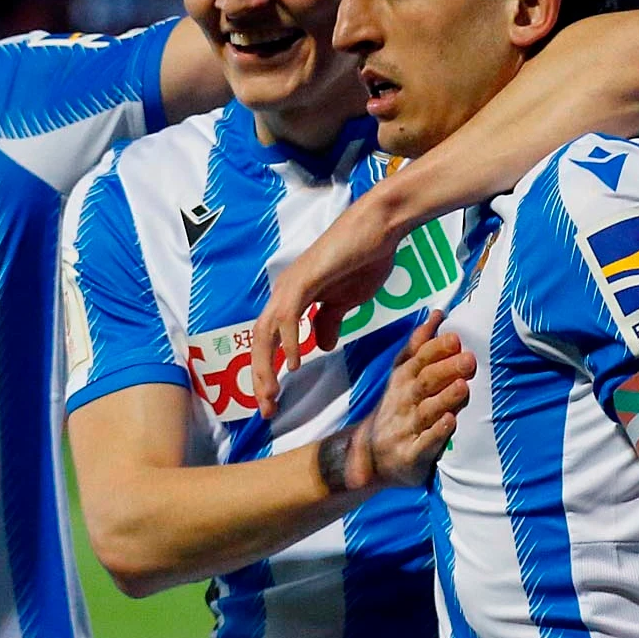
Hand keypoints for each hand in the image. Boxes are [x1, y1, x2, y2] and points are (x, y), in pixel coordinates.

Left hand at [251, 196, 404, 413]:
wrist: (378, 229)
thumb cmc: (364, 259)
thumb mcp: (345, 300)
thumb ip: (329, 321)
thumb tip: (320, 346)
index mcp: (292, 299)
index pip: (270, 341)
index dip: (268, 372)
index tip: (273, 402)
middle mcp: (284, 292)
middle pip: (260, 341)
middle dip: (260, 377)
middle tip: (266, 408)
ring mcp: (291, 285)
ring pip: (267, 331)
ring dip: (266, 366)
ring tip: (271, 394)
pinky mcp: (305, 280)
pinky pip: (290, 316)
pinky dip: (288, 341)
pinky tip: (293, 363)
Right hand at [364, 312, 473, 487]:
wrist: (369, 457)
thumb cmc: (398, 409)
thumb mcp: (402, 375)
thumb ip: (419, 346)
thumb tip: (438, 314)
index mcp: (403, 379)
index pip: (418, 359)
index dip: (436, 349)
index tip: (455, 338)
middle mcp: (404, 401)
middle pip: (424, 382)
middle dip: (446, 369)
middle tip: (469, 359)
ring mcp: (406, 428)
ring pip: (426, 411)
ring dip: (444, 398)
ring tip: (462, 386)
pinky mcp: (410, 455)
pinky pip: (424, 444)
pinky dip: (436, 433)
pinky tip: (449, 422)